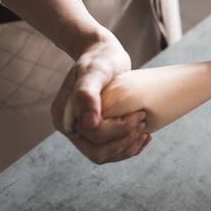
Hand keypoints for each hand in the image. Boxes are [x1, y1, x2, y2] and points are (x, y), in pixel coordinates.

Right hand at [51, 39, 151, 162]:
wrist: (103, 54)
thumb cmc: (99, 59)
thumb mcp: (94, 71)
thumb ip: (87, 93)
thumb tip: (89, 123)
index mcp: (65, 116)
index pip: (94, 136)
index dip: (119, 130)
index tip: (139, 114)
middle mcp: (72, 127)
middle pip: (98, 152)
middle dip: (124, 142)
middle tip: (144, 123)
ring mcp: (83, 131)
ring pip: (104, 155)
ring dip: (127, 149)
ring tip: (145, 134)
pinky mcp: (97, 131)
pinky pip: (110, 150)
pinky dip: (128, 147)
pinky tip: (143, 137)